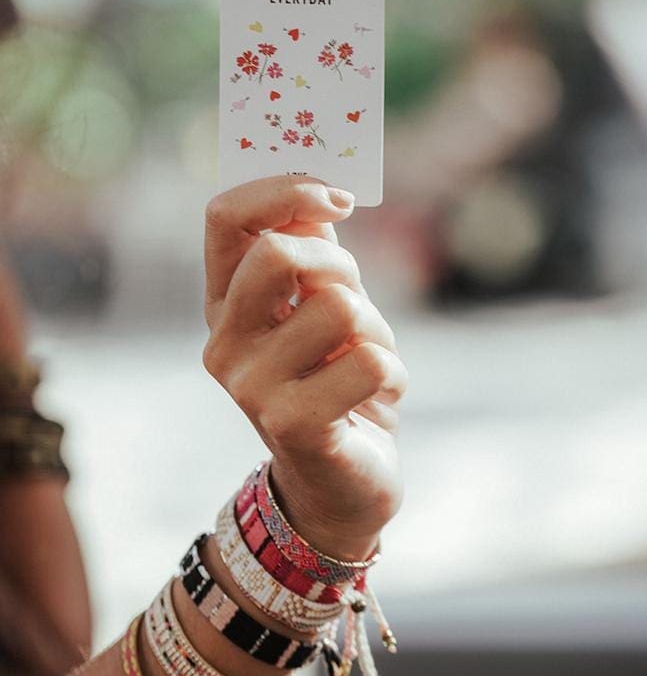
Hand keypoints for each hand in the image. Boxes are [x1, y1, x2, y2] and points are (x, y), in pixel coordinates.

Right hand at [203, 176, 407, 559]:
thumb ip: (312, 251)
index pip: (225, 217)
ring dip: (377, 333)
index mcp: (224, 306)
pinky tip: (374, 402)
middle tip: (355, 311)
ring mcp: (252, 388)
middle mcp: (224, 344)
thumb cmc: (335, 386)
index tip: (339, 198)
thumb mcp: (320, 311)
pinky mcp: (293, 424)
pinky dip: (393, 376)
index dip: (284, 188)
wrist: (340, 486)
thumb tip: (320, 188)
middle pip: (280, 252)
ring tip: (365, 368)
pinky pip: (371, 361)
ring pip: (341, 308)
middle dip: (342, 270)